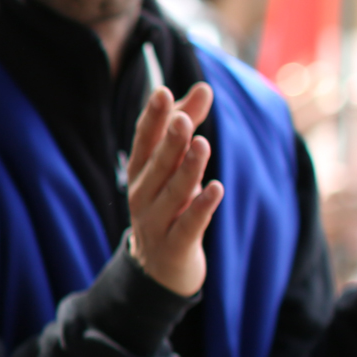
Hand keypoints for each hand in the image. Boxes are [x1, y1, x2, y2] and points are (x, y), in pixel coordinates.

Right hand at [126, 83, 222, 297]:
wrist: (158, 268)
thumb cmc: (169, 205)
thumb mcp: (174, 166)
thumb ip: (187, 124)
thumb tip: (203, 87)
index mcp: (140, 172)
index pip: (144, 140)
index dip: (152, 118)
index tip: (162, 92)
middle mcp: (142, 195)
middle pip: (157, 165)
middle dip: (169, 141)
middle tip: (183, 119)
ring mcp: (156, 222)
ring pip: (173, 193)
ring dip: (188, 170)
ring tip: (201, 145)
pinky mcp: (175, 246)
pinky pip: (189, 225)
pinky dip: (201, 207)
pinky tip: (216, 189)